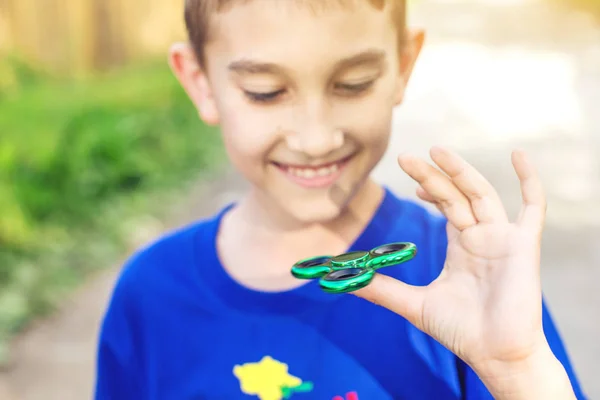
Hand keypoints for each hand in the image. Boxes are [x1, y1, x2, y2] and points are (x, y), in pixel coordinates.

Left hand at [354, 146, 574, 398]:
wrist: (494, 354)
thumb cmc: (461, 330)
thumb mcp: (414, 304)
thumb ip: (382, 288)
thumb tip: (343, 279)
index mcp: (461, 246)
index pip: (445, 206)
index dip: (429, 189)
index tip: (410, 181)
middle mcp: (482, 237)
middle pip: (457, 195)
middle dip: (433, 175)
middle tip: (406, 157)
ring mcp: (503, 239)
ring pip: (482, 194)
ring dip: (461, 171)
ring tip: (437, 151)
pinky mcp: (524, 246)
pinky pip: (533, 207)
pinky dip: (529, 180)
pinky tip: (518, 155)